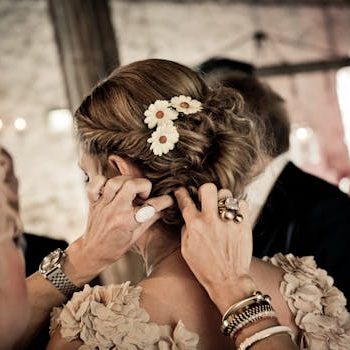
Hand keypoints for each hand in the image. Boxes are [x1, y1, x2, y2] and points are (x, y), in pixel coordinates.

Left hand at [64, 175, 172, 285]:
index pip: (151, 206)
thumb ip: (152, 218)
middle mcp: (115, 211)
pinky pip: (95, 183)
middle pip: (130, 185)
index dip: (164, 201)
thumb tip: (167, 206)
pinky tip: (110, 188)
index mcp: (128, 222)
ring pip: (114, 182)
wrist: (93, 252)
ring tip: (128, 190)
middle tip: (143, 194)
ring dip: (125, 182)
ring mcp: (103, 205)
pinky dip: (103, 181)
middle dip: (142, 185)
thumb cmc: (116, 246)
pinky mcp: (93, 201)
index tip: (168, 200)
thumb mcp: (138, 235)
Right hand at [175, 184, 255, 313]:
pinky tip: (233, 216)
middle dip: (205, 191)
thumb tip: (188, 215)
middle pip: (208, 188)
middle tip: (206, 199)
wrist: (228, 281)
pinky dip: (238, 207)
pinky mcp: (244, 226)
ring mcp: (229, 222)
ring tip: (222, 210)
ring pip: (226, 194)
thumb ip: (186, 229)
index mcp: (195, 226)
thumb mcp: (186, 250)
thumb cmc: (205, 268)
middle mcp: (211, 221)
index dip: (181, 193)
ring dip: (222, 200)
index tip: (182, 191)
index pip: (185, 201)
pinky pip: (242, 204)